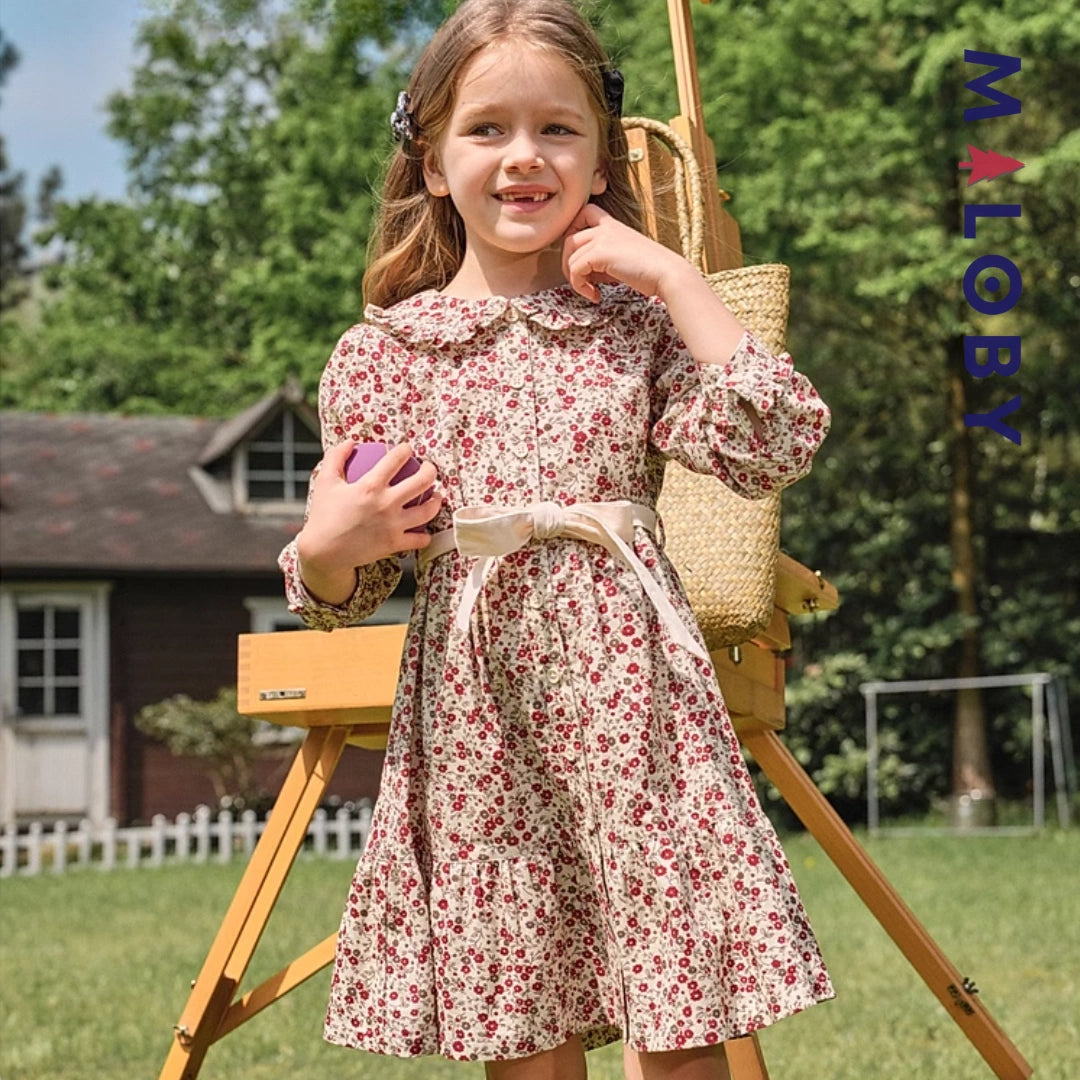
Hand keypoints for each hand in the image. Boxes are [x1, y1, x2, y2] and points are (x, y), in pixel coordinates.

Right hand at [295, 440, 442, 603]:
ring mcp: (394, 525)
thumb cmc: (323, 516)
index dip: (405, 450)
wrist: (323, 552)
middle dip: (431, 470)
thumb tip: (350, 441)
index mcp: (370, 486)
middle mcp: (387, 503)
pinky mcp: (395, 543)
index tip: (406, 449)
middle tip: (428, 468)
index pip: (396, 459)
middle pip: (422, 480)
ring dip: (436, 500)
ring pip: (428, 510)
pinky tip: (424, 529)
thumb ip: (336, 457)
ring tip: (436, 496)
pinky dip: (425, 534)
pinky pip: (420, 539)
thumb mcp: (324, 481)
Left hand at [561, 202, 692, 302]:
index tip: (580, 254)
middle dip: (569, 263)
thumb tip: (583, 273)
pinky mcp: (600, 253)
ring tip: (590, 291)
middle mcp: (606, 227)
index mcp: (613, 225)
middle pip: (569, 239)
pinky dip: (580, 287)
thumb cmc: (650, 271)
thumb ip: (603, 259)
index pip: (584, 213)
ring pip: (570, 257)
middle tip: (581, 280)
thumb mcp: (623, 258)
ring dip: (575, 279)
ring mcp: (602, 238)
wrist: (667, 273)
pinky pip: (575, 270)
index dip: (574, 231)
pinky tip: (596, 295)